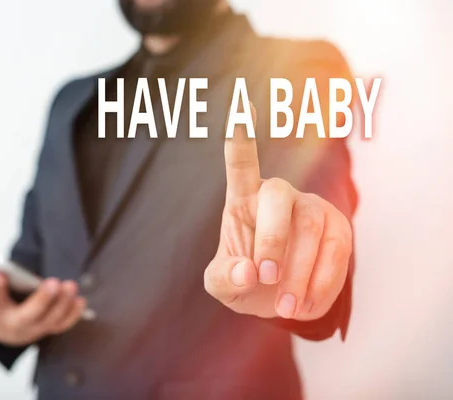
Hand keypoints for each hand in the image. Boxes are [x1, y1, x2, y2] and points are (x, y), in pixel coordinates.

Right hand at [0, 269, 86, 345]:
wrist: (8, 335)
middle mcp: (17, 324)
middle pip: (29, 315)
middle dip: (42, 299)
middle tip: (51, 282)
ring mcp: (37, 328)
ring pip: (51, 320)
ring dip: (63, 304)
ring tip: (69, 286)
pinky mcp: (51, 328)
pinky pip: (64, 324)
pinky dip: (74, 314)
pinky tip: (79, 299)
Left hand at [204, 103, 351, 320]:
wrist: (279, 300)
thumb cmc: (245, 281)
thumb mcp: (222, 285)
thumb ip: (224, 278)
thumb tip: (248, 272)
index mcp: (242, 199)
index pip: (241, 163)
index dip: (242, 136)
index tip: (242, 104)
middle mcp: (278, 195)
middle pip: (279, 196)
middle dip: (272, 240)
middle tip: (264, 277)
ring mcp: (311, 209)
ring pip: (311, 228)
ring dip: (297, 273)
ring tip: (283, 305)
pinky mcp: (339, 229)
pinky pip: (337, 252)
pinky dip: (320, 284)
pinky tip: (303, 303)